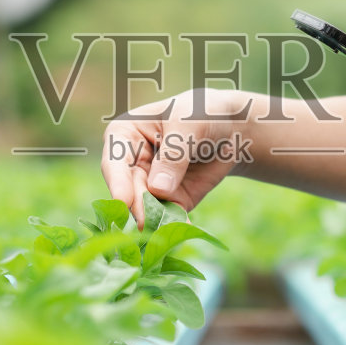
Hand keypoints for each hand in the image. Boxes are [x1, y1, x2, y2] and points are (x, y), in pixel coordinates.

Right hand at [101, 88, 255, 227]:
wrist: (231, 128)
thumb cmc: (203, 113)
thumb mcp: (189, 124)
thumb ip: (174, 154)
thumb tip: (157, 189)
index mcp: (123, 135)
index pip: (114, 162)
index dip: (118, 182)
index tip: (123, 201)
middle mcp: (130, 163)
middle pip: (129, 190)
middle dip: (140, 207)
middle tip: (148, 223)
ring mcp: (148, 185)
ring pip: (146, 208)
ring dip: (157, 220)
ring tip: (168, 231)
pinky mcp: (169, 201)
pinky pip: (168, 216)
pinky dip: (176, 224)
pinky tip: (185, 228)